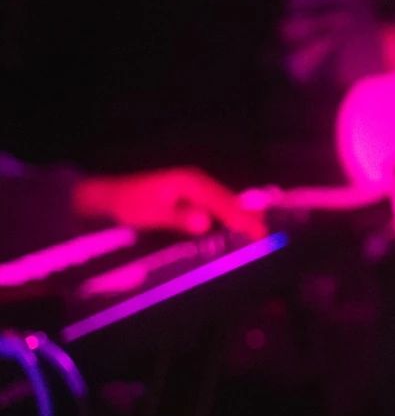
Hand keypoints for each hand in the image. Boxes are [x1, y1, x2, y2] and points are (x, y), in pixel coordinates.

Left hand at [72, 168, 265, 236]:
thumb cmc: (128, 205)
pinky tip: (236, 224)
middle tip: (265, 234)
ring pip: (224, 200)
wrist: (107, 198)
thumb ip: (179, 217)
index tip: (256, 232)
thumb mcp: (151, 213)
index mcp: (190, 182)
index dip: (240, 217)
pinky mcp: (190, 194)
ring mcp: (194, 186)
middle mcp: (196, 180)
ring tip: (257, 230)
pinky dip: (229, 214)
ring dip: (240, 215)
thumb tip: (207, 223)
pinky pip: (216, 203)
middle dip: (247, 215)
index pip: (222, 201)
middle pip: (228, 198)